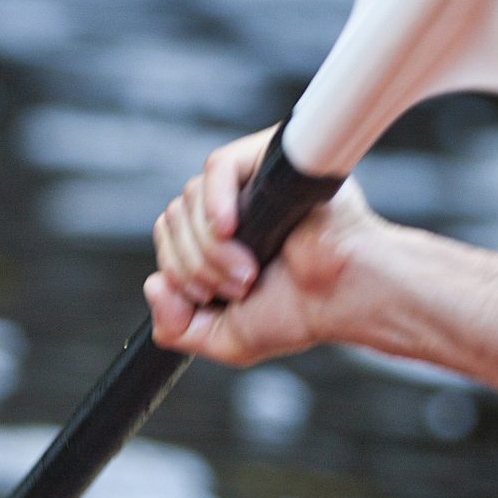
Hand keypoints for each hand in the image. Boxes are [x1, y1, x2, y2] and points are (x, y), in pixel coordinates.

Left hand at [144, 125, 384, 365]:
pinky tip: (231, 228)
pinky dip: (215, 201)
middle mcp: (230, 208)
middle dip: (196, 267)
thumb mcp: (225, 339)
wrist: (345, 294)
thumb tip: (152, 284)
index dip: (177, 272)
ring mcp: (247, 182)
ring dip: (211, 249)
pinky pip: (217, 168)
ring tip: (251, 270)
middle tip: (241, 287)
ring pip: (189, 200)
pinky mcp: (267, 159)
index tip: (213, 299)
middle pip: (173, 220)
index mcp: (217, 243)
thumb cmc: (302, 312)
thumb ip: (175, 328)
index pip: (168, 239)